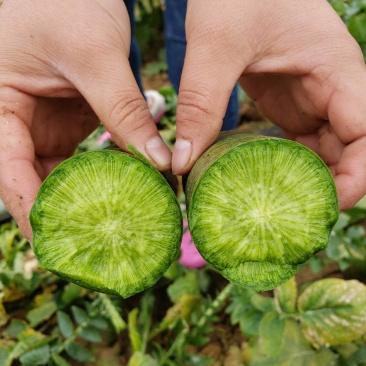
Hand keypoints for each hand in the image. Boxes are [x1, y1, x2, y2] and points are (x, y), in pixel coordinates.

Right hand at [0, 0, 170, 240]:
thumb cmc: (64, 0)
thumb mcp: (95, 54)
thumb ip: (125, 108)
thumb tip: (159, 162)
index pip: (8, 170)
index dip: (28, 209)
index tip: (55, 243)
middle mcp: (17, 121)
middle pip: (31, 181)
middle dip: (57, 213)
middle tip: (88, 248)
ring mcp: (44, 124)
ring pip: (57, 175)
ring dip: (82, 199)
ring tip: (109, 229)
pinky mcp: (69, 122)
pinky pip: (80, 160)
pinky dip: (99, 177)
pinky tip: (122, 193)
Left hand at [172, 0, 365, 209]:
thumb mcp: (215, 45)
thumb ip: (201, 102)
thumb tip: (183, 162)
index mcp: (335, 69)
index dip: (357, 177)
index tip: (326, 207)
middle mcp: (331, 86)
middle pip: (349, 149)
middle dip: (328, 186)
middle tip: (291, 219)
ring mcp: (311, 94)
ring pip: (324, 149)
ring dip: (305, 179)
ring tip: (275, 208)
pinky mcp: (289, 99)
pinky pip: (299, 140)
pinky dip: (286, 164)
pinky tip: (263, 181)